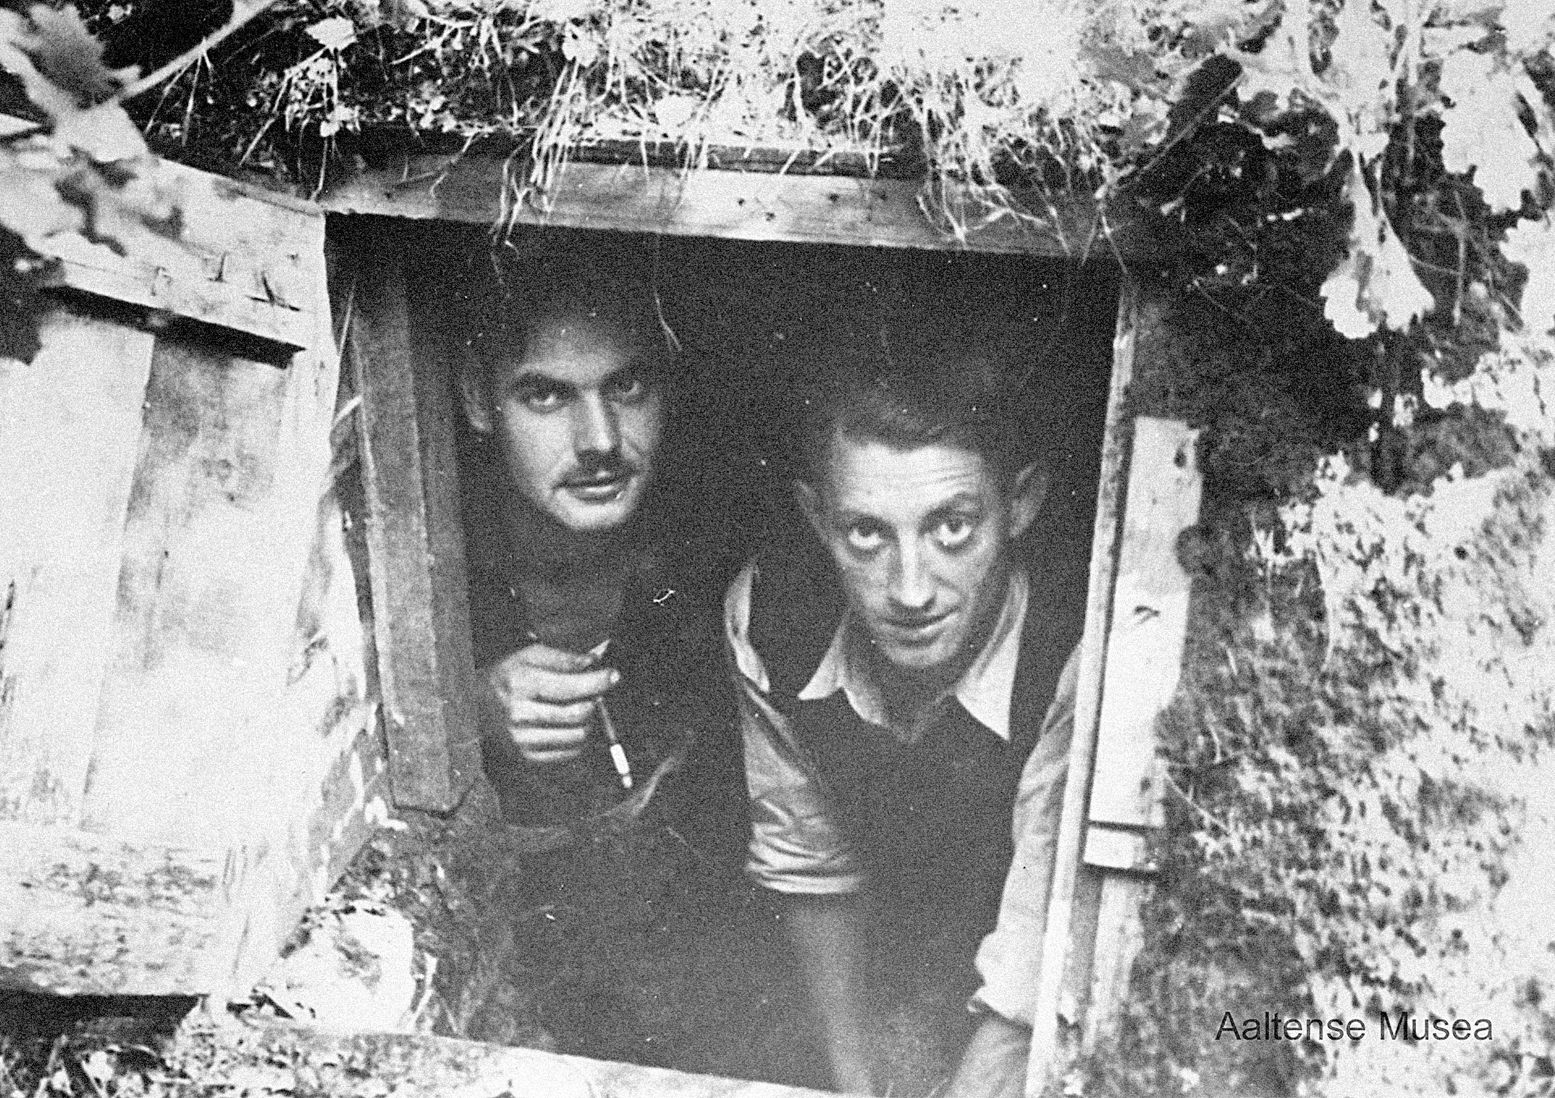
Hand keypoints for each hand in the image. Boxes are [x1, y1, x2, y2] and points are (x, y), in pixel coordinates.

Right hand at [481, 643, 618, 765]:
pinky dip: (579, 739)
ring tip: (582, 708)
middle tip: (596, 692)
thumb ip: (563, 657)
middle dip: (595, 700)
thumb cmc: (506, 675)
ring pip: (578, 735)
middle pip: (578, 713)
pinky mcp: (527, 757)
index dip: (598, 681)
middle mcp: (520, 714)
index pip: (571, 686)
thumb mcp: (529, 655)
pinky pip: (569, 753)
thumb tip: (593, 662)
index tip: (614, 675)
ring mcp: (523, 739)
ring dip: (589, 721)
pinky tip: (572, 725)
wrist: (473, 706)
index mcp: (520, 683)